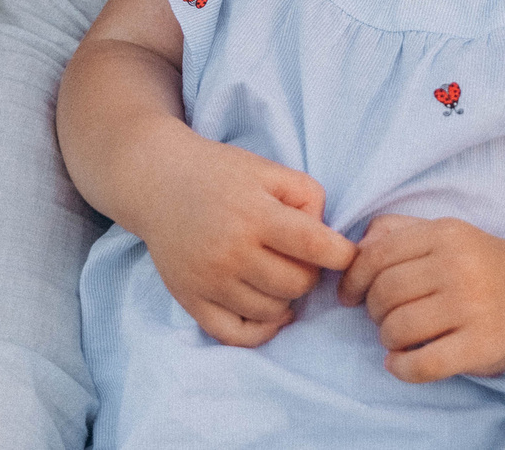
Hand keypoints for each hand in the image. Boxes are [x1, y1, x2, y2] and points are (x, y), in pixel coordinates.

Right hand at [131, 136, 356, 347]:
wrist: (158, 183)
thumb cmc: (220, 173)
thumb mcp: (268, 169)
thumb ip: (307, 196)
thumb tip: (327, 238)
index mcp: (255, 214)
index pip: (314, 246)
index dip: (342, 255)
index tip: (346, 255)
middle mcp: (231, 251)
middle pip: (297, 284)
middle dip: (310, 274)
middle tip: (300, 259)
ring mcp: (209, 281)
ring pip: (272, 311)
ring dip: (287, 298)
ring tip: (280, 275)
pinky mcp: (190, 300)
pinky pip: (235, 335)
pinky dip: (261, 331)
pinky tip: (270, 311)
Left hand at [337, 213, 504, 381]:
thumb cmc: (478, 265)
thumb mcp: (443, 235)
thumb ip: (397, 231)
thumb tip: (354, 249)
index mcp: (444, 234)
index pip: (376, 255)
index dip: (353, 279)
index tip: (350, 296)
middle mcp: (458, 267)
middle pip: (384, 293)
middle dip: (374, 311)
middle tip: (385, 317)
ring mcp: (471, 307)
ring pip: (398, 328)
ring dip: (387, 338)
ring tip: (398, 337)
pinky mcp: (481, 346)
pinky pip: (422, 364)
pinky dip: (401, 368)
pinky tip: (400, 362)